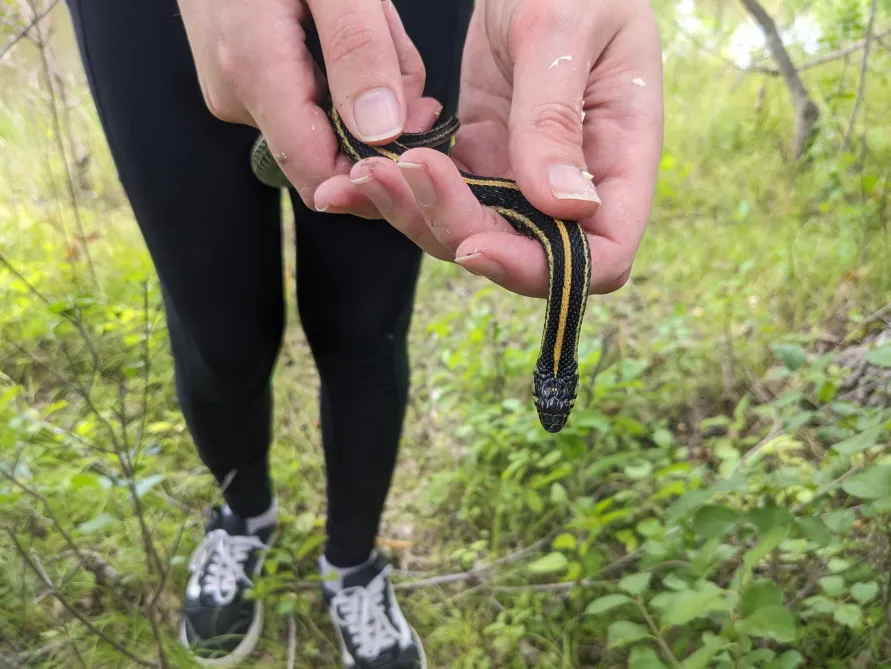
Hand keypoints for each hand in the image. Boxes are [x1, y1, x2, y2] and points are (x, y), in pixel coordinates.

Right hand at [175, 0, 443, 206]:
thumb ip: (359, 50)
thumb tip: (381, 133)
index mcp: (256, 74)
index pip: (318, 175)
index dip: (376, 169)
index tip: (423, 124)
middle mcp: (239, 97)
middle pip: (332, 149)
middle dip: (381, 115)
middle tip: (403, 55)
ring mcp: (237, 90)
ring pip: (327, 122)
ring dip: (367, 85)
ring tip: (371, 19)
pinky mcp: (242, 79)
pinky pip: (309, 98)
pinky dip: (344, 72)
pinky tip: (347, 24)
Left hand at [315, 0, 663, 297]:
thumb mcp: (564, 29)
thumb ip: (558, 116)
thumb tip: (566, 207)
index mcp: (622, 158)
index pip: (602, 257)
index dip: (543, 270)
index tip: (476, 243)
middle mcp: (576, 182)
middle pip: (524, 255)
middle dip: (455, 231)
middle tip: (396, 177)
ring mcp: (528, 175)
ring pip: (476, 232)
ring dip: (417, 214)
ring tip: (367, 170)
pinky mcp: (486, 157)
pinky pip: (447, 195)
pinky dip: (406, 192)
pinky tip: (368, 168)